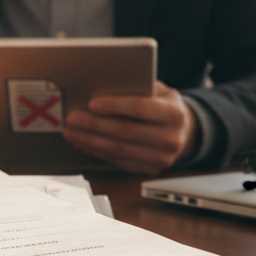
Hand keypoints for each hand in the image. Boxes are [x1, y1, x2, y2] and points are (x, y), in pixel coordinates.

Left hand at [62, 82, 200, 176]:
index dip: (114, 106)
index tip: (91, 103)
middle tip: (72, 118)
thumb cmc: (164, 106)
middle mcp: (170, 139)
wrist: (184, 132)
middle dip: (94, 125)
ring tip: (71, 131)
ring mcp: (161, 158)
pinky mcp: (149, 170)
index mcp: (174, 114)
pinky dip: (96, 151)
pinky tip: (83, 143)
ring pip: (118, 150)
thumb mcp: (158, 91)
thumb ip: (137, 87)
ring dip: (89, 141)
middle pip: (125, 132)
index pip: (140, 108)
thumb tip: (102, 86)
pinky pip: (117, 161)